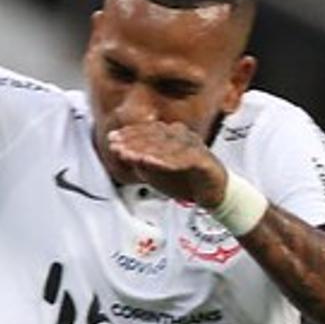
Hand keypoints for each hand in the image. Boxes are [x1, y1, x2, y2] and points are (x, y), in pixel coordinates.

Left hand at [106, 121, 228, 207]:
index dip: (128, 135)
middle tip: (117, 147)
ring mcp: (195, 147)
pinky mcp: (204, 161)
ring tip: (131, 156)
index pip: (147, 130)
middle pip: (155, 135)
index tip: (112, 140)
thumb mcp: (154, 172)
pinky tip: (153, 164)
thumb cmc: (185, 180)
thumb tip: (122, 152)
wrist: (212, 193)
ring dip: (147, 151)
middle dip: (133, 142)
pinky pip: (184, 159)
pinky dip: (167, 162)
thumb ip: (139, 161)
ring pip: (168, 146)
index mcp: (171, 135)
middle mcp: (183, 136)